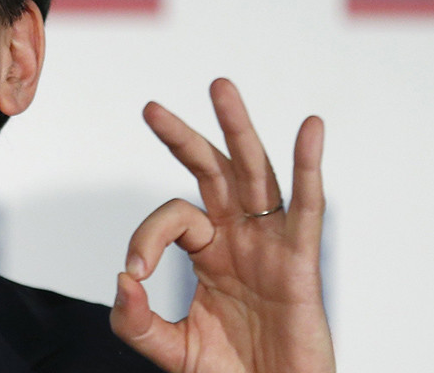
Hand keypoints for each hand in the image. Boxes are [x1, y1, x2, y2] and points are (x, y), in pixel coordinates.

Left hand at [110, 78, 334, 371]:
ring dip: (237, 129)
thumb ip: (137, 321)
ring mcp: (270, 245)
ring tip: (219, 87)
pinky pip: (308, 207)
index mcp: (209, 251)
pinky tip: (311, 127)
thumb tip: (122, 278)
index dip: (147, 238)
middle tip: (150, 109)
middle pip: (212, 172)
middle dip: (183, 138)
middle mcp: (239, 237)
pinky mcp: (301, 263)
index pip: (173, 218)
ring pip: (255, 174)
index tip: (137, 276)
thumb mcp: (170, 349)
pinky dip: (309, 166)